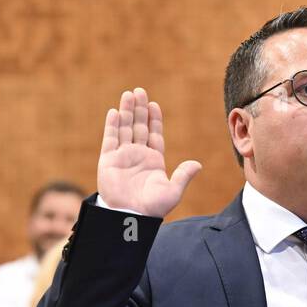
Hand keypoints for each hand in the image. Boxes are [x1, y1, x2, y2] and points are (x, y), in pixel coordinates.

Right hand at [98, 88, 201, 217]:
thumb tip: (198, 164)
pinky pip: (110, 139)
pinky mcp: (108, 161)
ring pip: (124, 128)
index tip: (154, 104)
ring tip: (128, 94)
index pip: (154, 134)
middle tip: (139, 91)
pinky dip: (112, 125)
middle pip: (138, 126)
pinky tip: (114, 111)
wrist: (131, 216)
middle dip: (139, 109)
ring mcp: (122, 157)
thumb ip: (183, 175)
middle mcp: (137, 155)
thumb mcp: (172, 191)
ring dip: (126, 112)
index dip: (154, 119)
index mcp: (153, 160)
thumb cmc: (153, 208)